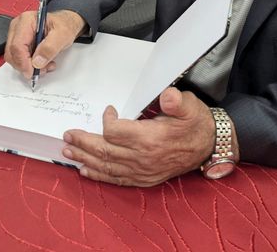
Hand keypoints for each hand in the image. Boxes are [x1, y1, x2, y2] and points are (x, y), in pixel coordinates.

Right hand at [4, 9, 85, 78]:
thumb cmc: (64, 25)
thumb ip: (50, 48)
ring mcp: (17, 36)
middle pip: (12, 53)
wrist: (66, 25)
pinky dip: (29, 65)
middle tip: (42, 69)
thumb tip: (37, 61)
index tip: (32, 71)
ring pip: (14, 58)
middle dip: (26, 66)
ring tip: (45, 65)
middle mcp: (18, 27)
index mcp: (27, 21)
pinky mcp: (20, 44)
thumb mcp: (62, 35)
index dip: (23, 62)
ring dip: (28, 67)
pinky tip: (42, 63)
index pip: (17, 45)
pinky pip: (19, 59)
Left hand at [62, 87, 215, 185]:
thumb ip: (176, 100)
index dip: (107, 120)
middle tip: (67, 136)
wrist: (209, 146)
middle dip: (83, 143)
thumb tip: (167, 96)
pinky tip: (86, 172)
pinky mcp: (144, 179)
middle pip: (105, 151)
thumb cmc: (195, 123)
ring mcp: (142, 171)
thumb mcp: (189, 106)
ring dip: (85, 159)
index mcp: (150, 138)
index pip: (115, 131)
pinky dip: (99, 176)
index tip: (109, 110)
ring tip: (68, 153)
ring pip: (107, 167)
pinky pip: (116, 180)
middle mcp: (143, 158)